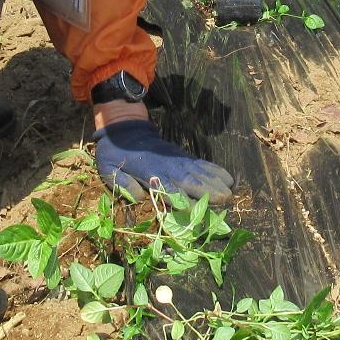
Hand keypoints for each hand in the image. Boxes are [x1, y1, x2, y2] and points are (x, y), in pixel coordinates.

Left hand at [94, 119, 235, 201]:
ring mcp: (177, 160)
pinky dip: (215, 170)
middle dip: (208, 190)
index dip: (181, 199)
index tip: (194, 210)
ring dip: (216, 181)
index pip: (168, 188)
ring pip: (199, 172)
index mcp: (149, 173)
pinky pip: (201, 164)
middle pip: (190, 180)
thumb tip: (139, 197)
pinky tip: (228, 178)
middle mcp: (167, 167)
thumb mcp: (109, 169)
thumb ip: (122, 183)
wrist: (125, 129)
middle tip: (225, 200)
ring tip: (231, 192)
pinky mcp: (182, 156)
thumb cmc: (115, 153)